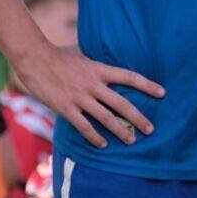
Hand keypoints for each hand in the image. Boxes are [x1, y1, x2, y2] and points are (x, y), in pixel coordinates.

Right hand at [12, 44, 164, 149]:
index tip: (162, 93)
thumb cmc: (57, 54)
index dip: (147, 85)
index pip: (129, 76)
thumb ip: (94, 62)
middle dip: (138, 118)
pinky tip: (103, 144)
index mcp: (99, 69)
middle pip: (122, 103)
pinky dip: (95, 137)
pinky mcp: (66, 108)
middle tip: (151, 129)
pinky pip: (85, 126)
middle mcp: (93, 84)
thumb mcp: (81, 53)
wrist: (34, 58)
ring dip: (121, 131)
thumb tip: (106, 60)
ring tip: (132, 140)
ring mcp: (80, 97)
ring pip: (106, 118)